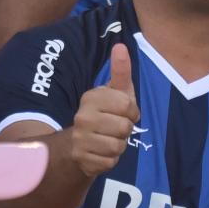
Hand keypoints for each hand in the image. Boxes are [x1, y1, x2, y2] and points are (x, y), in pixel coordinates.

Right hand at [69, 44, 139, 176]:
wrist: (77, 145)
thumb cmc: (104, 114)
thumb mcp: (114, 92)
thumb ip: (120, 71)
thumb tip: (121, 46)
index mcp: (91, 98)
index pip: (127, 105)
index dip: (131, 111)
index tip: (123, 112)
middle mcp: (82, 117)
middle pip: (125, 127)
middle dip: (125, 129)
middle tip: (114, 127)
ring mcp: (80, 140)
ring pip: (119, 146)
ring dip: (119, 145)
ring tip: (108, 139)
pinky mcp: (83, 160)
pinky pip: (112, 161)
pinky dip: (111, 159)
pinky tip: (101, 152)